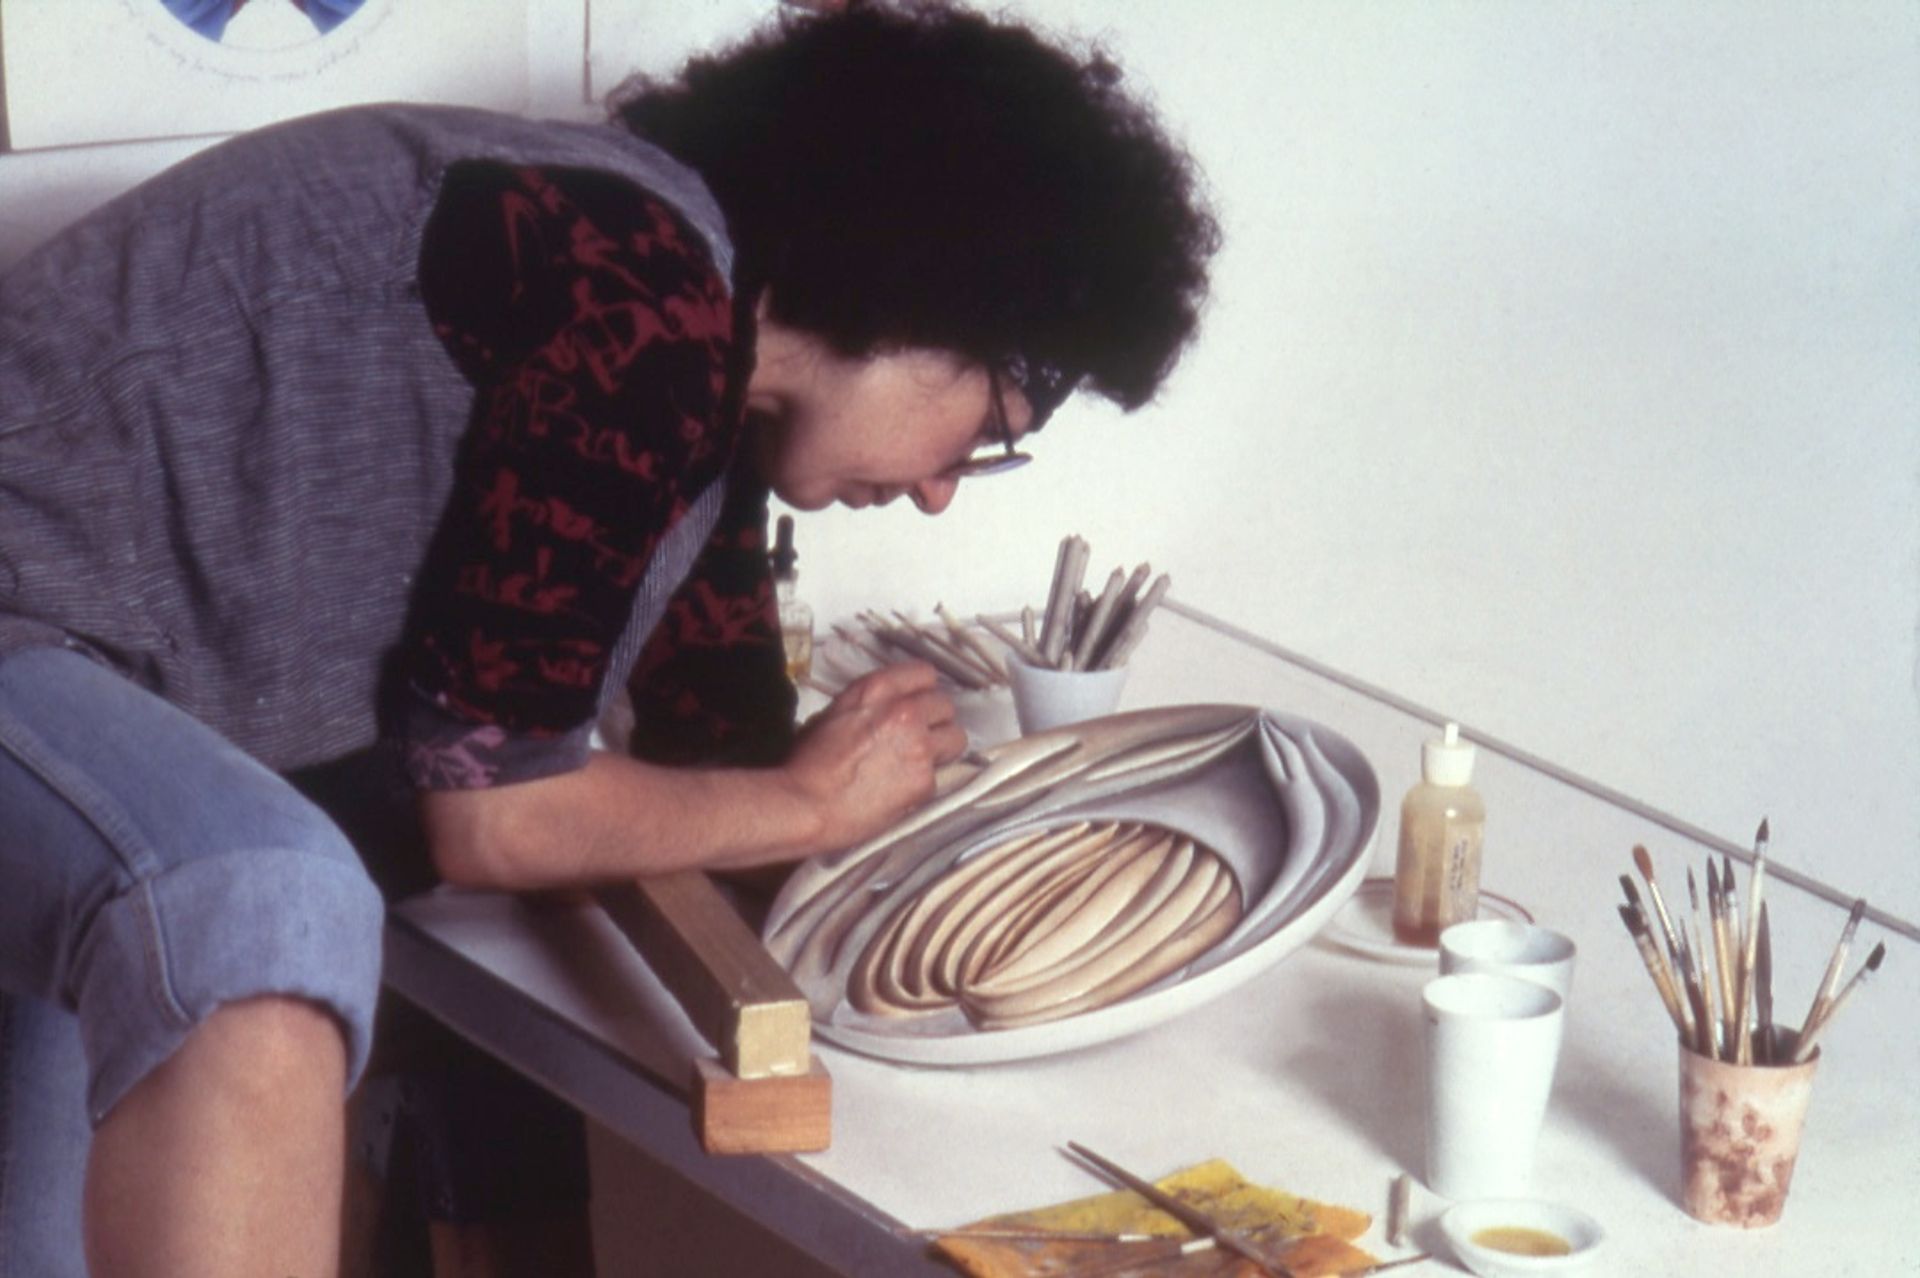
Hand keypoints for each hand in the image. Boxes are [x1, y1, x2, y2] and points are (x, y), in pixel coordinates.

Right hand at [785, 661, 967, 851]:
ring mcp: (919, 746)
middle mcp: (904, 711)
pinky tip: (901, 790)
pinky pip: (940, 776)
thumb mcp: (831, 715)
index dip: (923, 691)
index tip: (918, 704)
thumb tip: (883, 713)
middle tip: (918, 738)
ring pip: (956, 738)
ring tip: (918, 763)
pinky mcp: (924, 780)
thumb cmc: (806, 764)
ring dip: (942, 749)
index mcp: (876, 690)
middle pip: (945, 705)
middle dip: (935, 721)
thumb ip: (867, 707)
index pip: (925, 674)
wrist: (803, 805)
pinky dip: (924, 783)